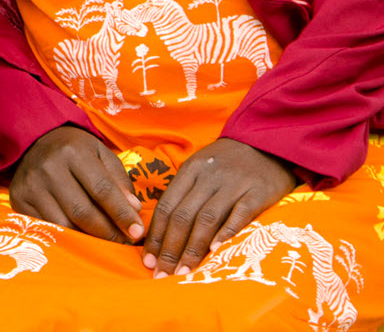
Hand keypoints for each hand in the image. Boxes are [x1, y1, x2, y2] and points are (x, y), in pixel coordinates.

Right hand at [9, 125, 144, 243]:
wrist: (35, 140)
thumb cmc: (76, 151)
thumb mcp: (101, 155)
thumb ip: (119, 181)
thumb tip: (133, 210)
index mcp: (73, 152)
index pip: (102, 190)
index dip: (122, 215)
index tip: (137, 233)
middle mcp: (48, 167)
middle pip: (82, 212)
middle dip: (108, 232)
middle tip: (123, 243)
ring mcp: (31, 185)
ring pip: (64, 225)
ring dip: (89, 239)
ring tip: (104, 243)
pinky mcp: (18, 199)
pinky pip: (46, 227)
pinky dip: (66, 238)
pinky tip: (80, 238)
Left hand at [141, 137, 297, 276]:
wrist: (270, 143)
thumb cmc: (229, 162)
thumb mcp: (201, 168)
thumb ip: (184, 193)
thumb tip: (161, 229)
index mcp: (189, 171)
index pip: (166, 207)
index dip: (155, 236)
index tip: (147, 260)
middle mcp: (207, 178)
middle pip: (182, 216)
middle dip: (169, 248)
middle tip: (161, 274)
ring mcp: (233, 185)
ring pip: (206, 219)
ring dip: (192, 248)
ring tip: (183, 272)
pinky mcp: (258, 192)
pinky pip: (239, 214)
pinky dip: (226, 233)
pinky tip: (215, 251)